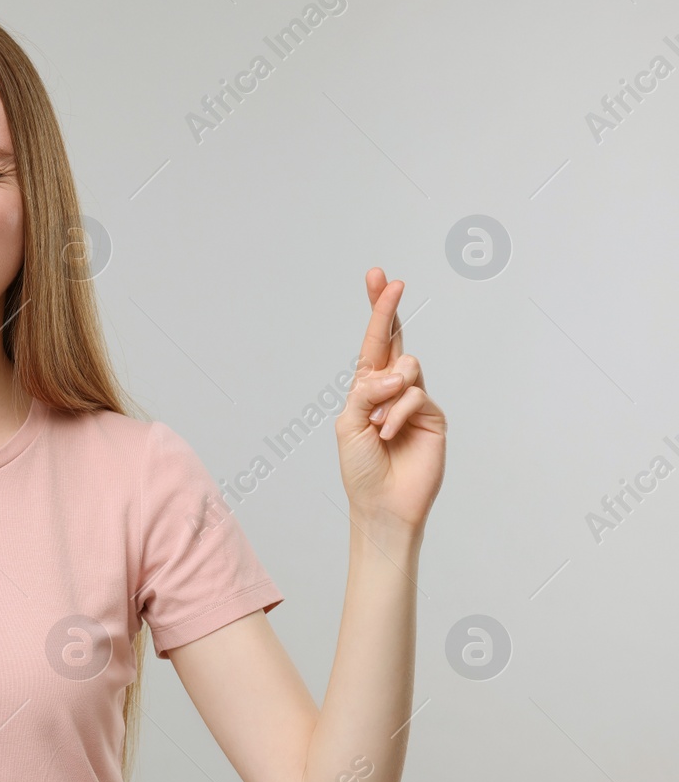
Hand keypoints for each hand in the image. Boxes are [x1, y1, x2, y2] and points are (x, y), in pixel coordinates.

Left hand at [334, 268, 446, 530]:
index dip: (378, 311)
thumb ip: (365, 392)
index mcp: (366, 389)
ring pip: (406, 368)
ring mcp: (414, 400)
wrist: (382, 503)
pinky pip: (414, 395)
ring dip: (386, 393)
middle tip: (390, 281)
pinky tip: (389, 433)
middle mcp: (391, 389)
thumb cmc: (360, 468)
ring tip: (378, 425)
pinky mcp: (433, 415)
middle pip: (395, 340)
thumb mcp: (348, 425)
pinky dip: (397, 412)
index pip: (373, 343)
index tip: (378, 278)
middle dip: (388, 309)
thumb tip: (393, 371)